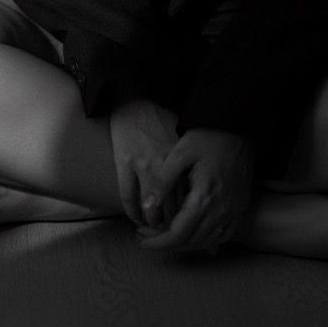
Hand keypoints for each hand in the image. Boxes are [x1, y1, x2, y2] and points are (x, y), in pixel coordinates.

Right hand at [109, 98, 187, 230]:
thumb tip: (202, 185)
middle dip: (171, 224)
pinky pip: (128, 198)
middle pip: (172, 208)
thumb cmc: (162, 117)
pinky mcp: (125, 163)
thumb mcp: (184, 138)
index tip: (187, 222)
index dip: (187, 215)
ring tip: (152, 226)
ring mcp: (144, 166)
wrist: (136, 96)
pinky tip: (136, 216)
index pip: (188, 199)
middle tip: (170, 230)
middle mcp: (166, 166)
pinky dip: (132, 212)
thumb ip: (191, 163)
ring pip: (150, 209)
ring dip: (151, 223)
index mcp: (182, 160)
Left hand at [136, 128, 254, 254]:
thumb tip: (147, 207)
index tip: (142, 238)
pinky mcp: (241, 207)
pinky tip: (193, 230)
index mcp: (204, 197)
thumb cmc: (208, 137)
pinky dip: (206, 238)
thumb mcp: (180, 153)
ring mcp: (235, 211)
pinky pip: (223, 235)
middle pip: (191, 241)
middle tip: (148, 235)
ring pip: (206, 241)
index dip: (157, 242)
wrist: (239, 127)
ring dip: (185, 242)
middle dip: (167, 243)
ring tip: (166, 233)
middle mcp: (222, 209)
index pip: (177, 234)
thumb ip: (163, 181)